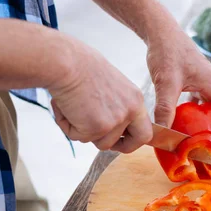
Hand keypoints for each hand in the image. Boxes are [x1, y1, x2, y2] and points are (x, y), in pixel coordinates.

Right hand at [48, 38, 152, 152]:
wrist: (66, 63)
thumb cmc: (80, 67)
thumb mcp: (110, 86)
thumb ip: (115, 104)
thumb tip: (107, 121)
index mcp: (135, 98)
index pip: (145, 128)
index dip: (133, 138)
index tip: (122, 140)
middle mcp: (131, 110)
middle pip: (136, 142)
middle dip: (122, 147)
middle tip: (102, 138)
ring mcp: (116, 120)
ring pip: (101, 142)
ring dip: (83, 130)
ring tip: (72, 107)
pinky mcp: (98, 127)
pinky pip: (79, 137)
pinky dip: (67, 125)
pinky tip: (65, 107)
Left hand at [146, 26, 210, 144]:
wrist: (160, 31)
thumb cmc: (166, 51)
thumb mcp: (166, 82)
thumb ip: (165, 108)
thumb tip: (162, 133)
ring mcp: (204, 79)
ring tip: (209, 138)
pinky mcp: (194, 77)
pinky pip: (203, 98)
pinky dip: (200, 111)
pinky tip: (189, 121)